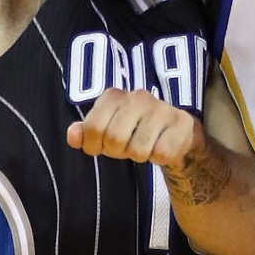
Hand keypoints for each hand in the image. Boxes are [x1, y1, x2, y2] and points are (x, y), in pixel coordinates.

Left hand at [67, 84, 207, 173]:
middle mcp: (139, 97)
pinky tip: (162, 148)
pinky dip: (159, 159)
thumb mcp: (105, 130)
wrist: (175, 132)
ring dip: (139, 157)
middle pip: (114, 139)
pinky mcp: (182, 124)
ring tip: (144, 147)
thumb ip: (86, 132)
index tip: (100, 148)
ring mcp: (162, 109)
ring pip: (138, 150)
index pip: (92, 127)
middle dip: (117, 152)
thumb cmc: (134, 131)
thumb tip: (73, 136)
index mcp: (115, 96)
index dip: (93, 146)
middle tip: (125, 149)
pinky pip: (161, 154)